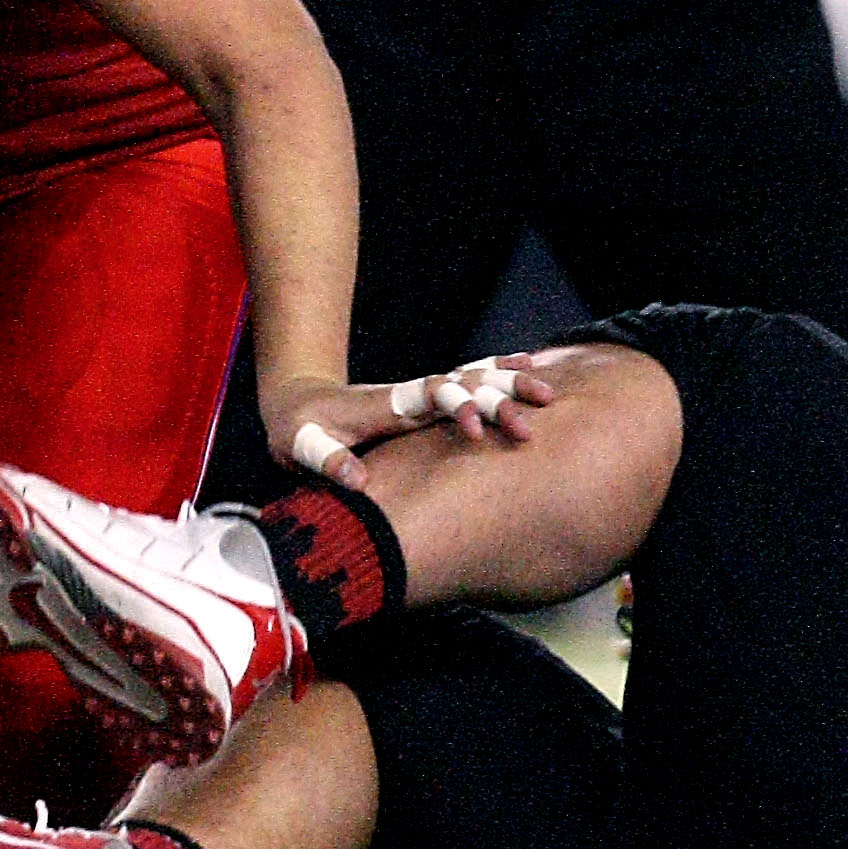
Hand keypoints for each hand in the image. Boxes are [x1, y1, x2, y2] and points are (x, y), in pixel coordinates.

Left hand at [263, 353, 554, 489]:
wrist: (299, 404)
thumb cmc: (301, 429)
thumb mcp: (304, 446)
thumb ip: (329, 460)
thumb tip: (357, 483)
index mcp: (389, 403)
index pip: (430, 396)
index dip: (455, 406)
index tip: (475, 430)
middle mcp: (412, 395)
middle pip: (463, 385)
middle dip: (498, 396)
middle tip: (534, 413)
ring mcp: (423, 397)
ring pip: (474, 380)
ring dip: (509, 382)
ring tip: (548, 391)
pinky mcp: (428, 403)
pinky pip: (470, 382)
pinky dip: (499, 372)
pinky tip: (530, 366)